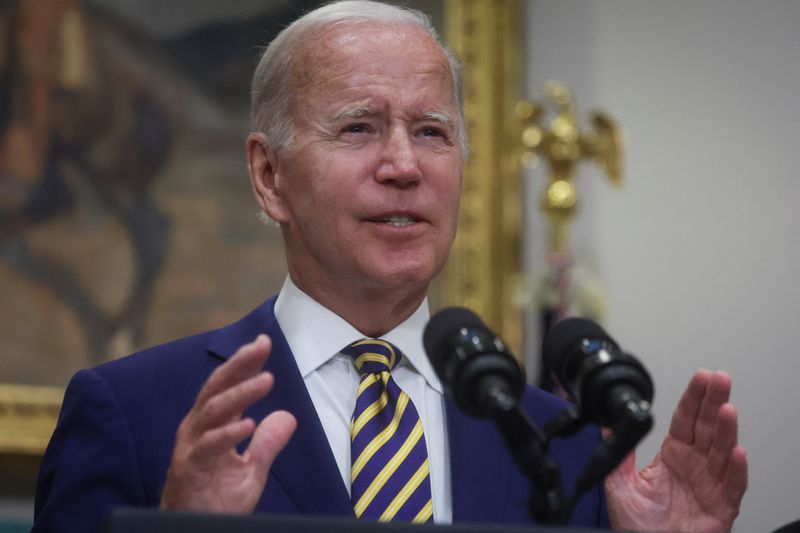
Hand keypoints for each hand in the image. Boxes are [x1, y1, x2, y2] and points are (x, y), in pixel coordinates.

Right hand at [160, 335, 296, 511]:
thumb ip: (268, 443)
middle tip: (261, 346)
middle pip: (217, 387)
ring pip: (213, 410)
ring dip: (240, 393)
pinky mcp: (188, 468)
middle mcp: (198, 428)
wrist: (195, 529)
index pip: (228, 386)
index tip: (263, 342)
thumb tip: (288, 416)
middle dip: (239, 364)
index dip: (245, 363)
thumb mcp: (252, 470)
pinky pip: (208, 446)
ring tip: (266, 380)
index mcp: (212, 424)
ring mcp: (191, 446)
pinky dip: (228, 433)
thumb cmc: (216, 500)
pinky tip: (249, 423)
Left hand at [604, 370, 747, 531]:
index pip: (686, 419)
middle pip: (708, 426)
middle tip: (720, 379)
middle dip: (714, 401)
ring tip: (727, 408)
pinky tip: (736, 451)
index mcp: (673, 455)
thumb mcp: (619, 483)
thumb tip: (607, 423)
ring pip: (722, 450)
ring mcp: (710, 484)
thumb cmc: (638, 524)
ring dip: (727, 429)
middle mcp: (695, 465)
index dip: (694, 397)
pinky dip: (736, 469)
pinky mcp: (721, 507)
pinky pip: (732, 486)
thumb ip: (617, 452)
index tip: (701, 377)